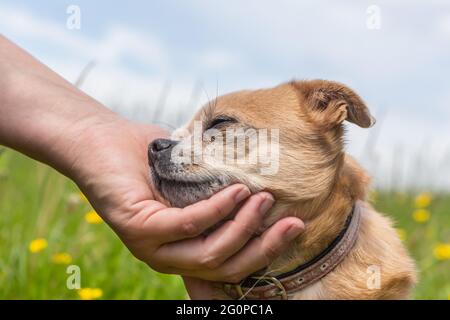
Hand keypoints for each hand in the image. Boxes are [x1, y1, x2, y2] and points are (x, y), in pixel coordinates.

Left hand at [62, 116, 303, 282]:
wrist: (104, 140)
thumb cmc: (152, 160)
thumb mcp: (192, 182)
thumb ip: (218, 194)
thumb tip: (260, 187)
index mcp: (182, 249)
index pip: (229, 267)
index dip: (265, 254)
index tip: (294, 228)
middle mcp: (168, 256)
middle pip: (225, 266)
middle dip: (264, 246)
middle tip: (292, 220)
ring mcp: (150, 247)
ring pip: (209, 253)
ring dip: (243, 226)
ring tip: (263, 197)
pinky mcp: (138, 228)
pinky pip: (188, 225)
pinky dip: (217, 209)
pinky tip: (236, 190)